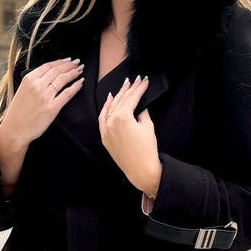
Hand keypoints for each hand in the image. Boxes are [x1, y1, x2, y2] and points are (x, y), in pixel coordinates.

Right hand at [0, 57, 83, 188]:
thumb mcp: (22, 91)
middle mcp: (37, 86)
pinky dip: (75, 86)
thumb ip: (34, 82)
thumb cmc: (18, 112)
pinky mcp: (52, 108)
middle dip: (70, 65)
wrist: (15, 130)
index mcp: (29, 79)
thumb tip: (49, 74)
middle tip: (78, 63)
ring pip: (63, 79)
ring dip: (74, 73)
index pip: (48, 66)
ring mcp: (45, 96)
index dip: (60, 62)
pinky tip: (80, 82)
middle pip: (57, 71)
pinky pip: (67, 93)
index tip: (68, 60)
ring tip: (80, 69)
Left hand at [98, 75, 161, 196]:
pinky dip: (106, 108)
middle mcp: (111, 121)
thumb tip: (139, 107)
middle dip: (129, 89)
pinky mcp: (104, 137)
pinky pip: (102, 118)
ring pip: (110, 107)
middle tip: (136, 80)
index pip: (131, 98)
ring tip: (125, 85)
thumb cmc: (146, 150)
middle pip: (121, 100)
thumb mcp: (148, 126)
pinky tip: (110, 99)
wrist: (140, 170)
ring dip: (118, 95)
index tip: (144, 81)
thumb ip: (142, 112)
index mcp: (122, 117)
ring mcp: (106, 129)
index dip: (139, 88)